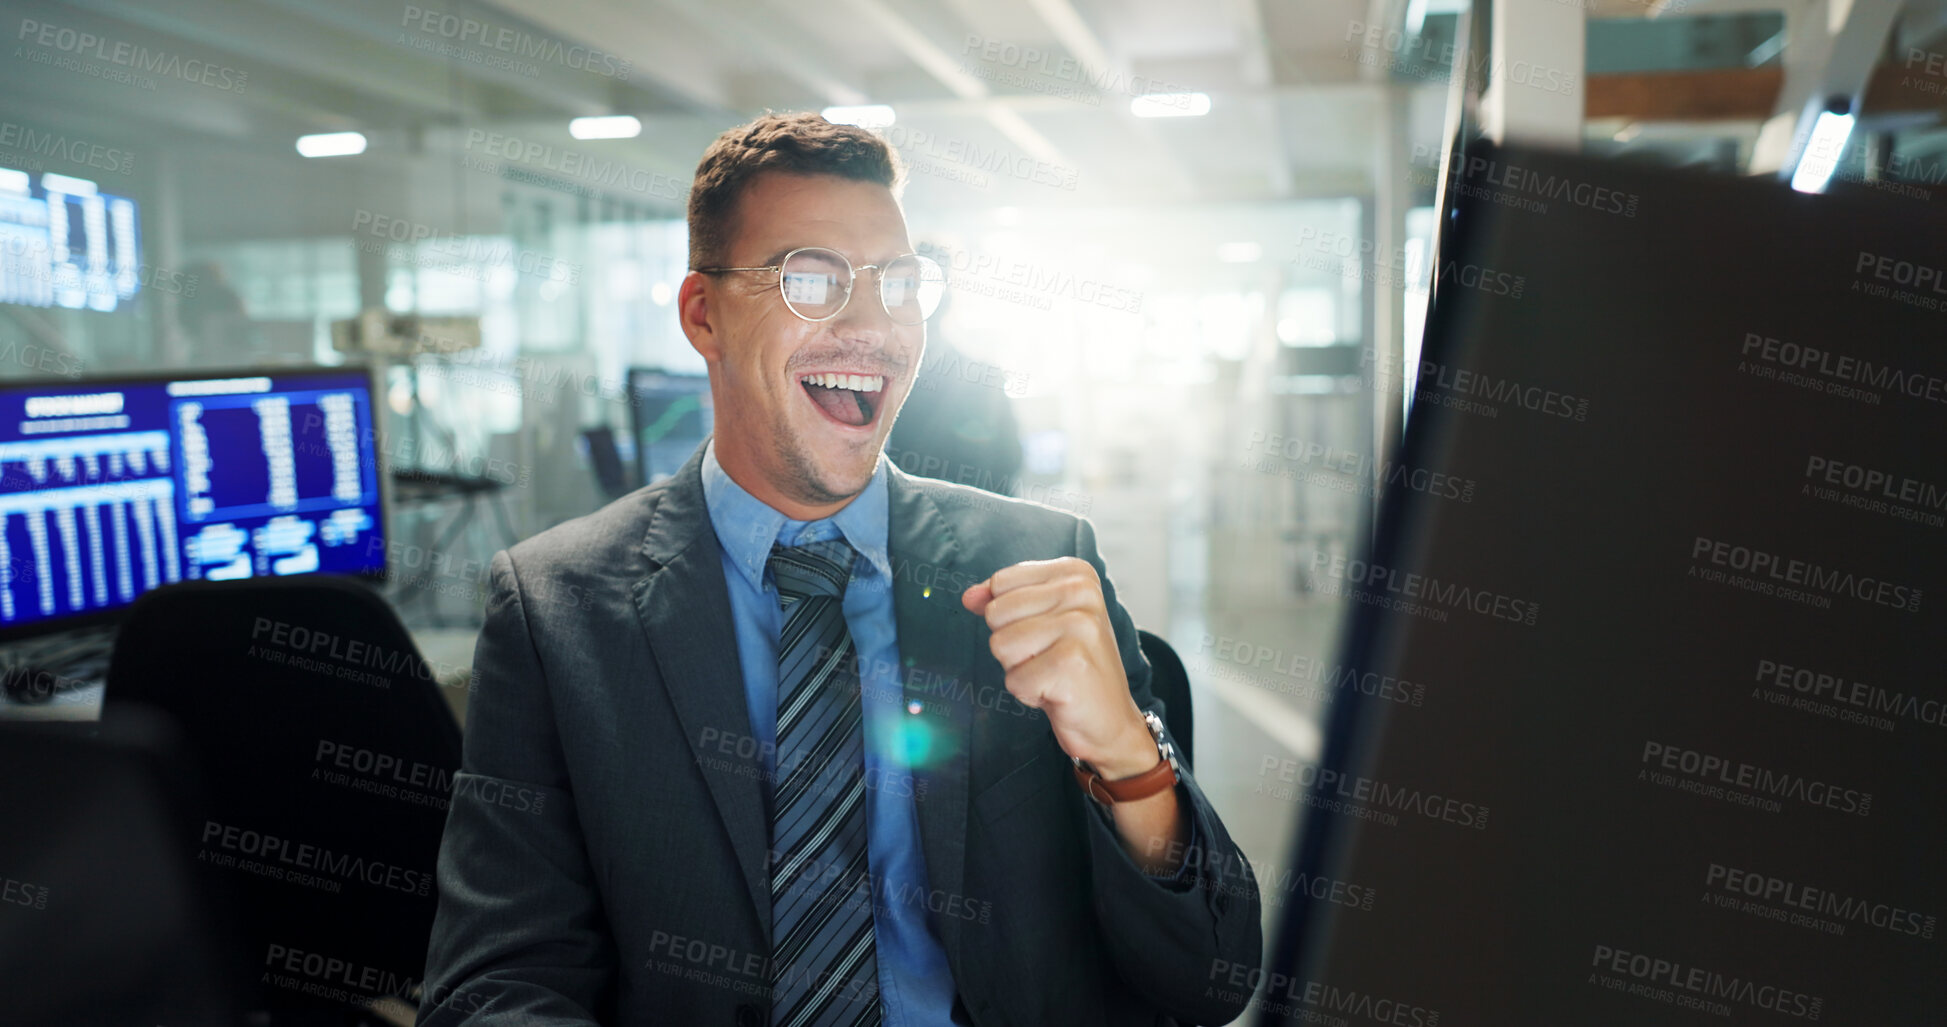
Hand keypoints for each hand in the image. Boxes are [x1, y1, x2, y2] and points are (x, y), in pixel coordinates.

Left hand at [962, 557, 1158, 778]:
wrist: (1110, 719)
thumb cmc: (1072, 667)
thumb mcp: (1039, 621)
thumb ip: (1002, 600)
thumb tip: (969, 596)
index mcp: (1075, 573)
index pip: (1001, 583)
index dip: (1010, 617)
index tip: (1046, 633)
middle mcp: (1081, 591)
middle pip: (996, 613)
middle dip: (1012, 645)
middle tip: (1049, 657)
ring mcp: (1079, 626)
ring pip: (1000, 645)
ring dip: (1019, 669)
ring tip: (1052, 673)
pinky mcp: (1071, 662)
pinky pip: (1014, 679)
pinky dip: (1029, 693)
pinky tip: (1057, 692)